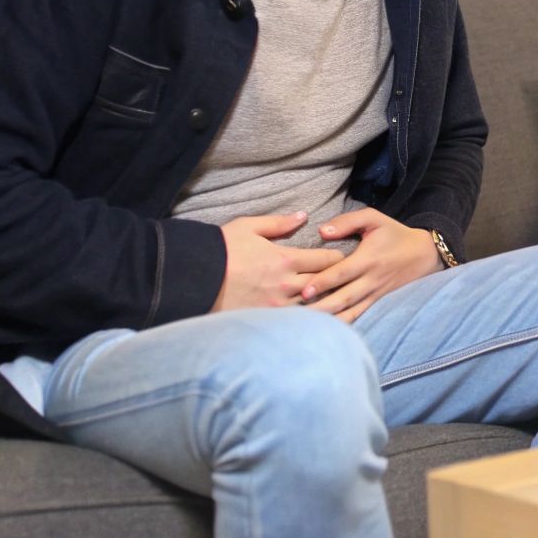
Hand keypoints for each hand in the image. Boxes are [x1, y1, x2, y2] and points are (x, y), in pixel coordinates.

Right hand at [212, 212, 343, 311]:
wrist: (193, 277)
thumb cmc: (221, 249)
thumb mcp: (249, 227)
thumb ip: (279, 223)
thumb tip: (303, 216)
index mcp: (286, 259)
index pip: (327, 260)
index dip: (337, 258)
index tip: (341, 257)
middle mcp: (286, 285)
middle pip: (325, 283)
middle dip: (336, 279)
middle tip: (344, 278)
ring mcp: (277, 306)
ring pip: (314, 305)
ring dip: (323, 300)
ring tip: (332, 297)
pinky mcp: (267, 321)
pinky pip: (295, 321)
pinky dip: (307, 318)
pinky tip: (313, 316)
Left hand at [303, 209, 442, 322]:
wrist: (424, 254)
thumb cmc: (394, 234)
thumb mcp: (374, 218)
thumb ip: (347, 222)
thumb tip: (322, 231)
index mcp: (368, 259)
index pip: (342, 273)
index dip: (322, 282)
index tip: (303, 291)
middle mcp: (372, 279)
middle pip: (344, 297)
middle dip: (321, 306)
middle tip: (300, 313)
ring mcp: (375, 293)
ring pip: (351, 311)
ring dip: (330, 318)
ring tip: (309, 326)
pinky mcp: (378, 301)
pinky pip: (360, 315)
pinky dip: (344, 323)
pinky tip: (328, 330)